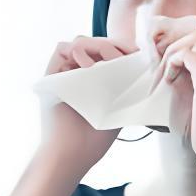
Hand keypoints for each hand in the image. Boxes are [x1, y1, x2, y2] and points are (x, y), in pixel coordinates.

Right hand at [37, 36, 132, 174]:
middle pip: (96, 42)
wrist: (73, 152)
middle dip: (114, 46)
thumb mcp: (120, 105)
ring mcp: (64, 74)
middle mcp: (78, 73)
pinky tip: (89, 67)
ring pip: (81, 42)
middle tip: (125, 57)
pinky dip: (77, 50)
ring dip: (97, 46)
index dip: (123, 48)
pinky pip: (61, 49)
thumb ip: (128, 84)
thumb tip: (143, 61)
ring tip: (109, 62)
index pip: (109, 50)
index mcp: (96, 79)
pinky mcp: (51, 76)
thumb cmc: (96, 136)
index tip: (138, 55)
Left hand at [156, 24, 195, 169]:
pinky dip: (172, 64)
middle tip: (167, 67)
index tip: (175, 63)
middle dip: (180, 43)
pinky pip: (186, 54)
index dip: (190, 43)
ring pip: (193, 39)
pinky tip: (168, 82)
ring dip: (173, 54)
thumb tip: (174, 67)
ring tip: (166, 77)